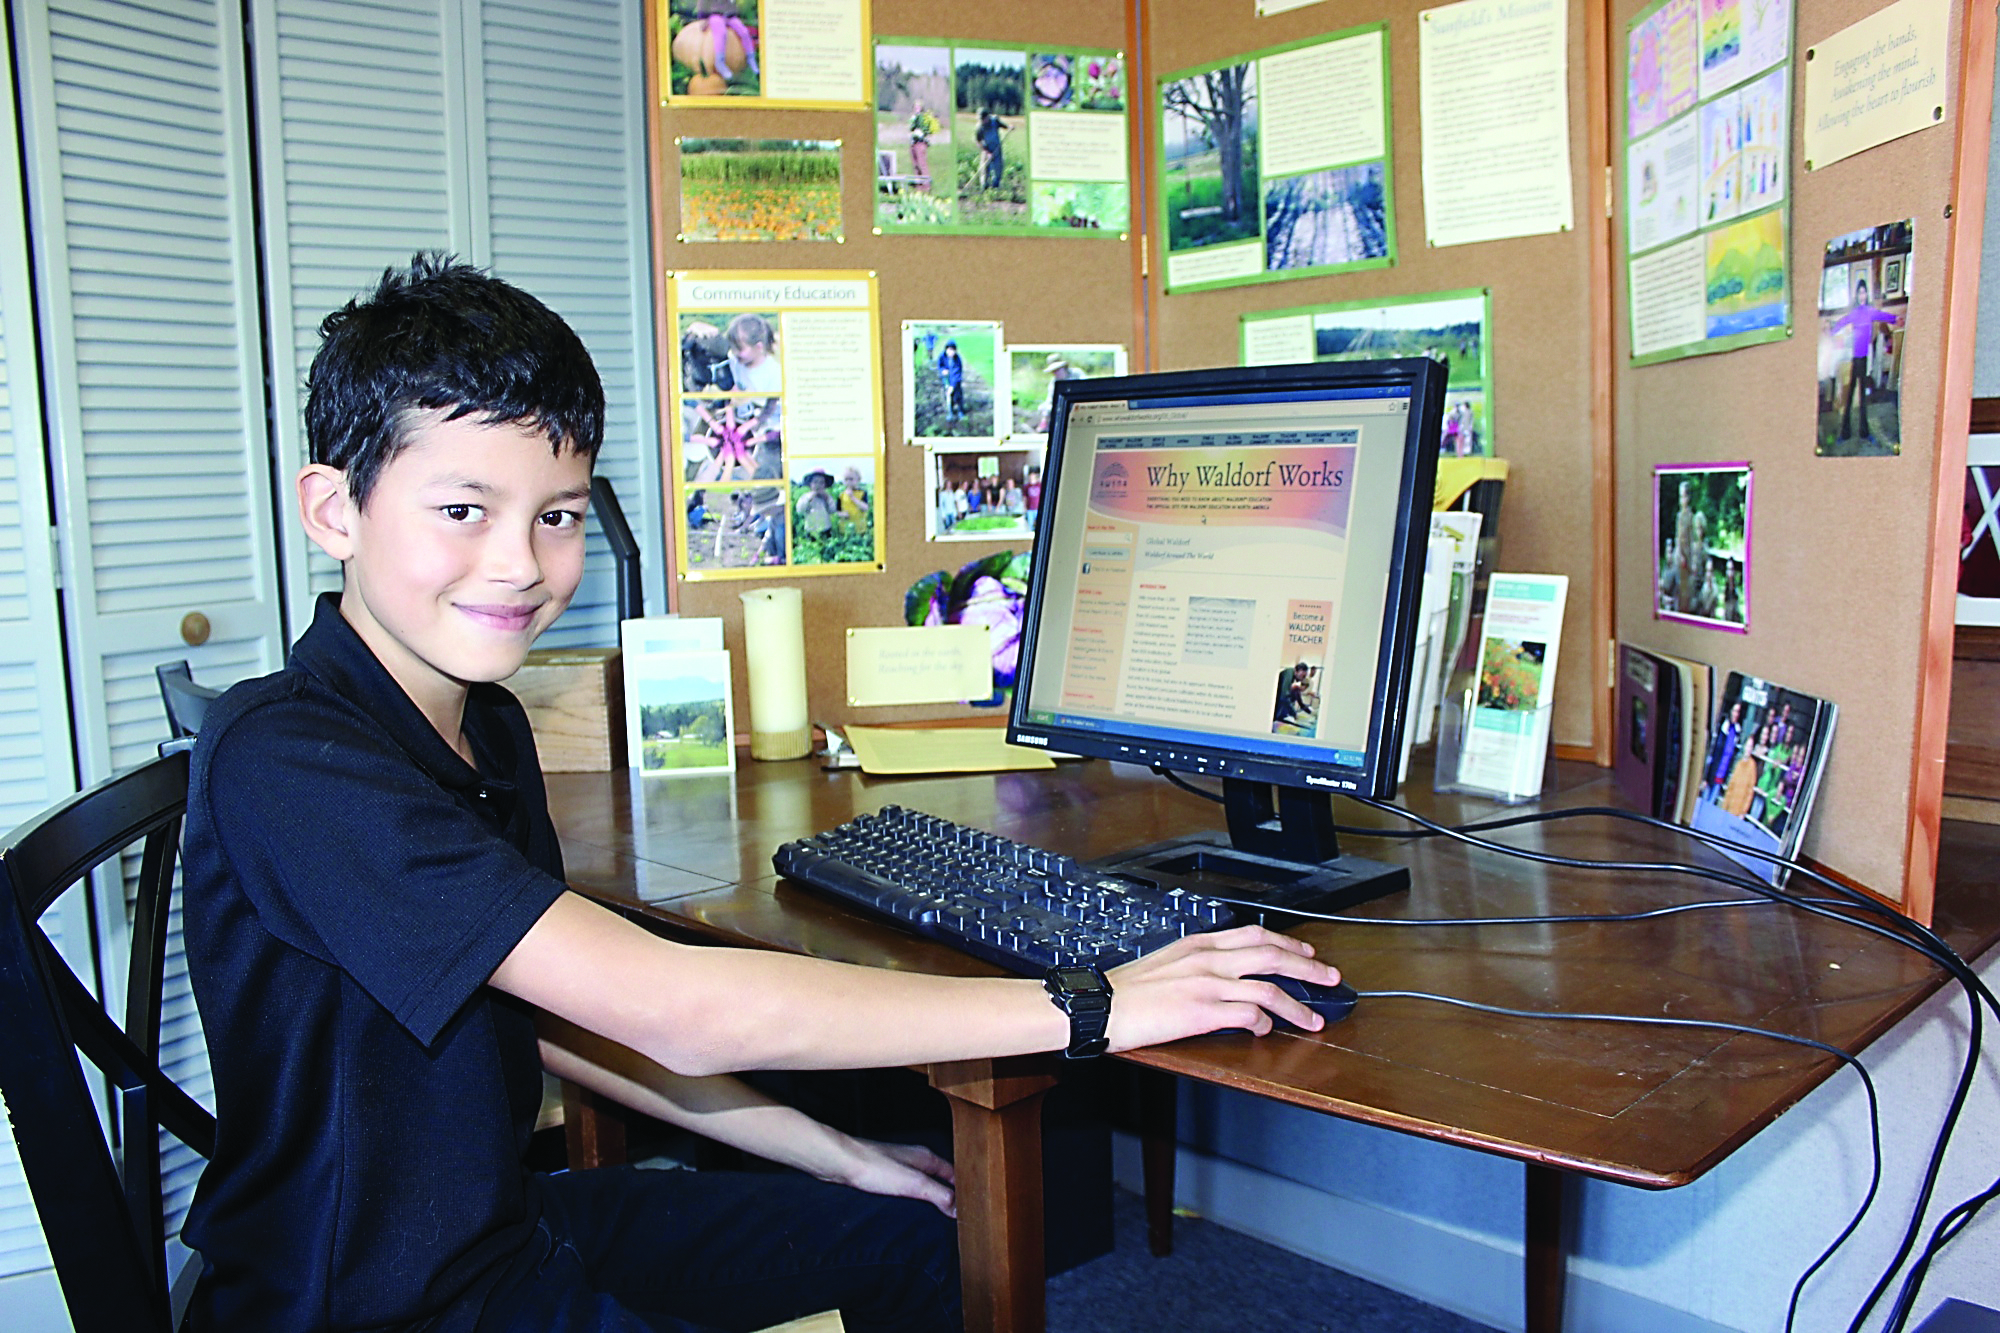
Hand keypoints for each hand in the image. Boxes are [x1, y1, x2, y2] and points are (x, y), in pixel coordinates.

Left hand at [819, 1135, 956, 1217]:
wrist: (840, 1162)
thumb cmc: (874, 1167)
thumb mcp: (914, 1184)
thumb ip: (939, 1195)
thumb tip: (958, 1209)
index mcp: (925, 1157)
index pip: (953, 1172)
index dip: (963, 1188)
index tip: (970, 1205)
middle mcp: (913, 1158)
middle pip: (938, 1176)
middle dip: (948, 1192)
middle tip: (956, 1213)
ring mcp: (897, 1165)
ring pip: (921, 1181)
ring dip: (929, 1195)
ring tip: (935, 1214)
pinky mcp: (882, 1174)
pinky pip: (904, 1186)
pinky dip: (911, 1197)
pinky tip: (907, 1208)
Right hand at [1102, 925, 1339, 1051]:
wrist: (1100, 1005)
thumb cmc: (1127, 990)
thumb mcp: (1167, 962)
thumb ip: (1198, 964)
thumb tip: (1224, 977)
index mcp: (1199, 944)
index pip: (1255, 935)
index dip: (1288, 944)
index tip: (1307, 954)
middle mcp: (1208, 959)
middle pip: (1272, 956)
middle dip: (1308, 968)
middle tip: (1330, 978)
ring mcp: (1206, 984)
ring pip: (1268, 989)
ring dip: (1297, 1006)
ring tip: (1313, 1020)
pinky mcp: (1202, 1012)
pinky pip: (1248, 1016)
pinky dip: (1264, 1024)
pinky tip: (1267, 1031)